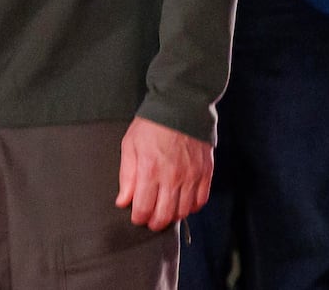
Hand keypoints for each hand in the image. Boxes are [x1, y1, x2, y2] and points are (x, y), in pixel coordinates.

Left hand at [115, 116, 212, 230]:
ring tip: (165, 210)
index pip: (144, 208)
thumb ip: (127, 176)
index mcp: (150, 170)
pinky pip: (200, 201)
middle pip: (165, 215)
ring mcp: (191, 176)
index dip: (138, 218)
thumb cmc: (151, 125)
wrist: (181, 106)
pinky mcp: (205, 173)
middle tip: (150, 219)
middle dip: (154, 222)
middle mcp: (172, 177)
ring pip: (183, 212)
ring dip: (172, 216)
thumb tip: (122, 201)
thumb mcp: (130, 145)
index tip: (136, 216)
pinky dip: (191, 207)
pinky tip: (183, 202)